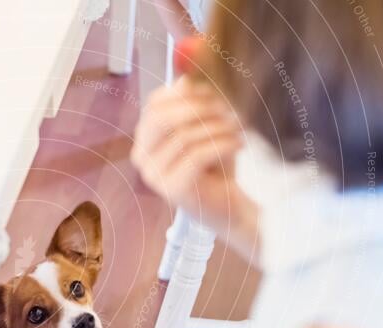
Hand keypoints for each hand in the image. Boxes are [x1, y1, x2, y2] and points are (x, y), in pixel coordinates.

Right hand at [131, 78, 259, 260]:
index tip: (218, 89)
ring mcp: (154, 175)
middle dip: (201, 107)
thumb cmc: (217, 164)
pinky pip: (195, 155)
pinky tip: (239, 145)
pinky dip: (222, 145)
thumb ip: (197, 98)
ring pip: (184, 136)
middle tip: (231, 106)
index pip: (156, 103)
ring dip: (219, 127)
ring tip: (241, 129)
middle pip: (162, 117)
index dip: (187, 92)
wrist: (230, 206)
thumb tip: (192, 66)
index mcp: (145, 138)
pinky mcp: (172, 190)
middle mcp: (141, 157)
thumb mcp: (208, 125)